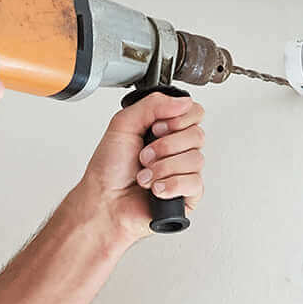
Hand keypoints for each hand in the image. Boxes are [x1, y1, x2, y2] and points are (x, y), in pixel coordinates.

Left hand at [82, 91, 204, 237]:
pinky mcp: (187, 195)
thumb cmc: (109, 170)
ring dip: (164, 167)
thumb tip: (183, 101)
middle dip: (166, 145)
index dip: (179, 119)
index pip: (193, 113)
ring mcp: (183, 172)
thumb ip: (153, 105)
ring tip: (145, 176)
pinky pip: (195, 183)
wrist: (104, 202)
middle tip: (145, 155)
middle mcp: (176, 150)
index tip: (157, 128)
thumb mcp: (123, 124)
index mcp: (164, 130)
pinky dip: (171, 185)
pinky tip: (156, 190)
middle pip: (198, 135)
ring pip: (196, 159)